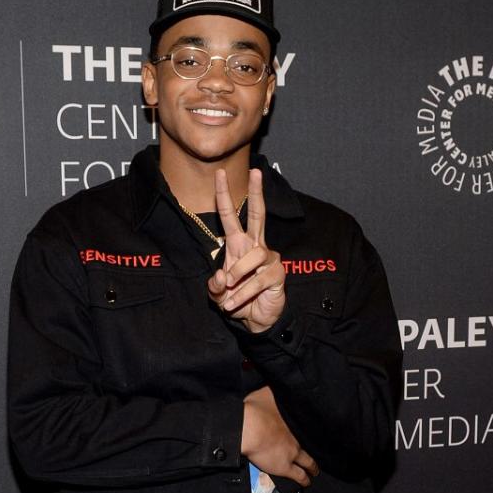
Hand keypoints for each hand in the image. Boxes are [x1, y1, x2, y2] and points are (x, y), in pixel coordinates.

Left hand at [207, 167, 286, 333]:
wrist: (257, 320)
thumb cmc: (238, 301)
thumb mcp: (219, 295)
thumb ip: (215, 286)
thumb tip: (221, 277)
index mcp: (239, 245)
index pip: (230, 217)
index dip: (224, 196)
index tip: (220, 174)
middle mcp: (255, 246)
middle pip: (257, 215)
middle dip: (255, 193)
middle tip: (255, 171)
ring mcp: (268, 258)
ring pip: (252, 256)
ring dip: (237, 275)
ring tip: (229, 294)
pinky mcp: (277, 274)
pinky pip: (257, 280)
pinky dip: (243, 294)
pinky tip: (235, 305)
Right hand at [241, 386, 318, 485]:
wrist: (250, 427)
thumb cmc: (255, 409)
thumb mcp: (266, 393)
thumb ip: (274, 392)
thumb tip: (278, 384)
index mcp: (294, 420)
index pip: (308, 426)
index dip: (312, 431)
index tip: (316, 433)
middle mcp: (298, 437)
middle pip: (311, 445)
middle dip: (316, 450)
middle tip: (320, 454)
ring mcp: (293, 453)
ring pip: (309, 462)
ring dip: (313, 467)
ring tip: (316, 472)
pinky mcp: (285, 467)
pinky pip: (299, 476)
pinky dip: (305, 480)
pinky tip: (308, 483)